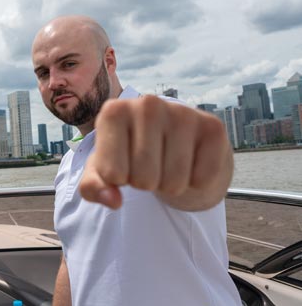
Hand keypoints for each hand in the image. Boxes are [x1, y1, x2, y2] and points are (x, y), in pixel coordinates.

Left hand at [79, 95, 232, 210]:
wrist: (175, 145)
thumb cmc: (130, 157)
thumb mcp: (103, 172)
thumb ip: (93, 187)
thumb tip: (112, 201)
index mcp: (113, 112)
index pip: (112, 175)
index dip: (119, 180)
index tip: (122, 164)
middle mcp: (147, 104)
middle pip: (144, 179)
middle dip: (146, 183)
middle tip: (149, 166)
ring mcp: (182, 112)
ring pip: (174, 182)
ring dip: (170, 185)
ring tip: (167, 164)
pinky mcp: (213, 127)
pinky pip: (201, 179)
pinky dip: (196, 182)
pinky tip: (191, 161)